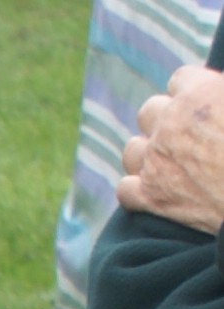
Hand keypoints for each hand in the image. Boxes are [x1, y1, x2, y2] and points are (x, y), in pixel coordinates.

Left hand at [121, 64, 223, 234]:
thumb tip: (221, 87)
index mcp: (199, 95)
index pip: (180, 79)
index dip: (193, 91)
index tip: (205, 103)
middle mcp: (170, 125)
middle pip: (150, 110)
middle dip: (166, 118)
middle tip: (187, 133)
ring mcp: (155, 162)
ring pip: (133, 149)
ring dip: (147, 153)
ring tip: (168, 161)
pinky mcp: (151, 197)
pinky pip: (125, 189)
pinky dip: (136, 191)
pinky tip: (153, 192)